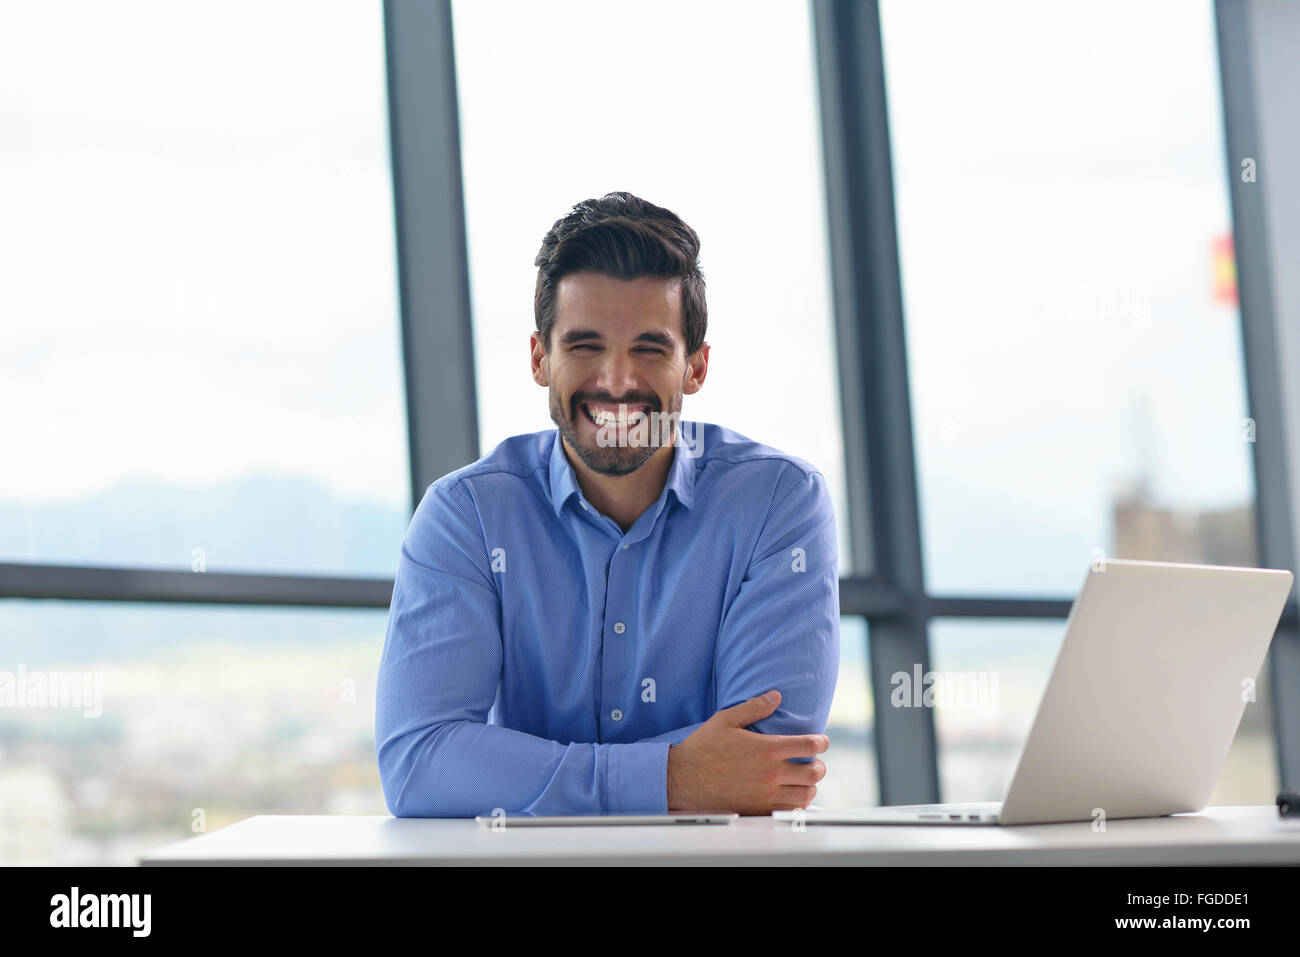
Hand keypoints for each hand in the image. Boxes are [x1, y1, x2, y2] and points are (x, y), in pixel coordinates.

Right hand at [666, 690, 828, 814]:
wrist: (683, 778)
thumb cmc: (702, 748)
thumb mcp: (726, 720)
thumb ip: (754, 707)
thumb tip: (776, 696)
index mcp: (767, 749)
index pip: (808, 745)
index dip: (822, 742)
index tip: (822, 741)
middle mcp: (771, 773)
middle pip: (813, 772)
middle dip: (820, 766)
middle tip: (816, 763)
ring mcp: (766, 794)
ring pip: (805, 794)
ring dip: (811, 787)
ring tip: (807, 782)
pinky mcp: (758, 810)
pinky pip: (789, 812)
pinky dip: (797, 805)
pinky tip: (793, 799)